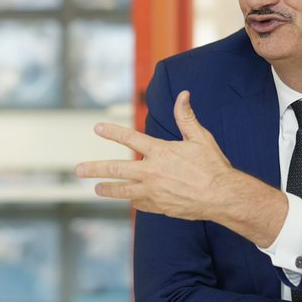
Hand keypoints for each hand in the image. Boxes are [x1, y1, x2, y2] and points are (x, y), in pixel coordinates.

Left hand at [75, 90, 238, 220]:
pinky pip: (140, 204)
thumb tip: (183, 95)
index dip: (112, 132)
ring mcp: (154, 191)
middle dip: (95, 169)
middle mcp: (153, 172)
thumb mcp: (200, 138)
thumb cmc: (213, 166)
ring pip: (123, 191)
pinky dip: (134, 200)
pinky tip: (130, 199)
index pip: (130, 138)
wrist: (222, 197)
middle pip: (117, 169)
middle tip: (79, 170)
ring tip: (96, 188)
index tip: (97, 128)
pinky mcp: (159, 207)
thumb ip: (186, 117)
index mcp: (161, 152)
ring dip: (108, 189)